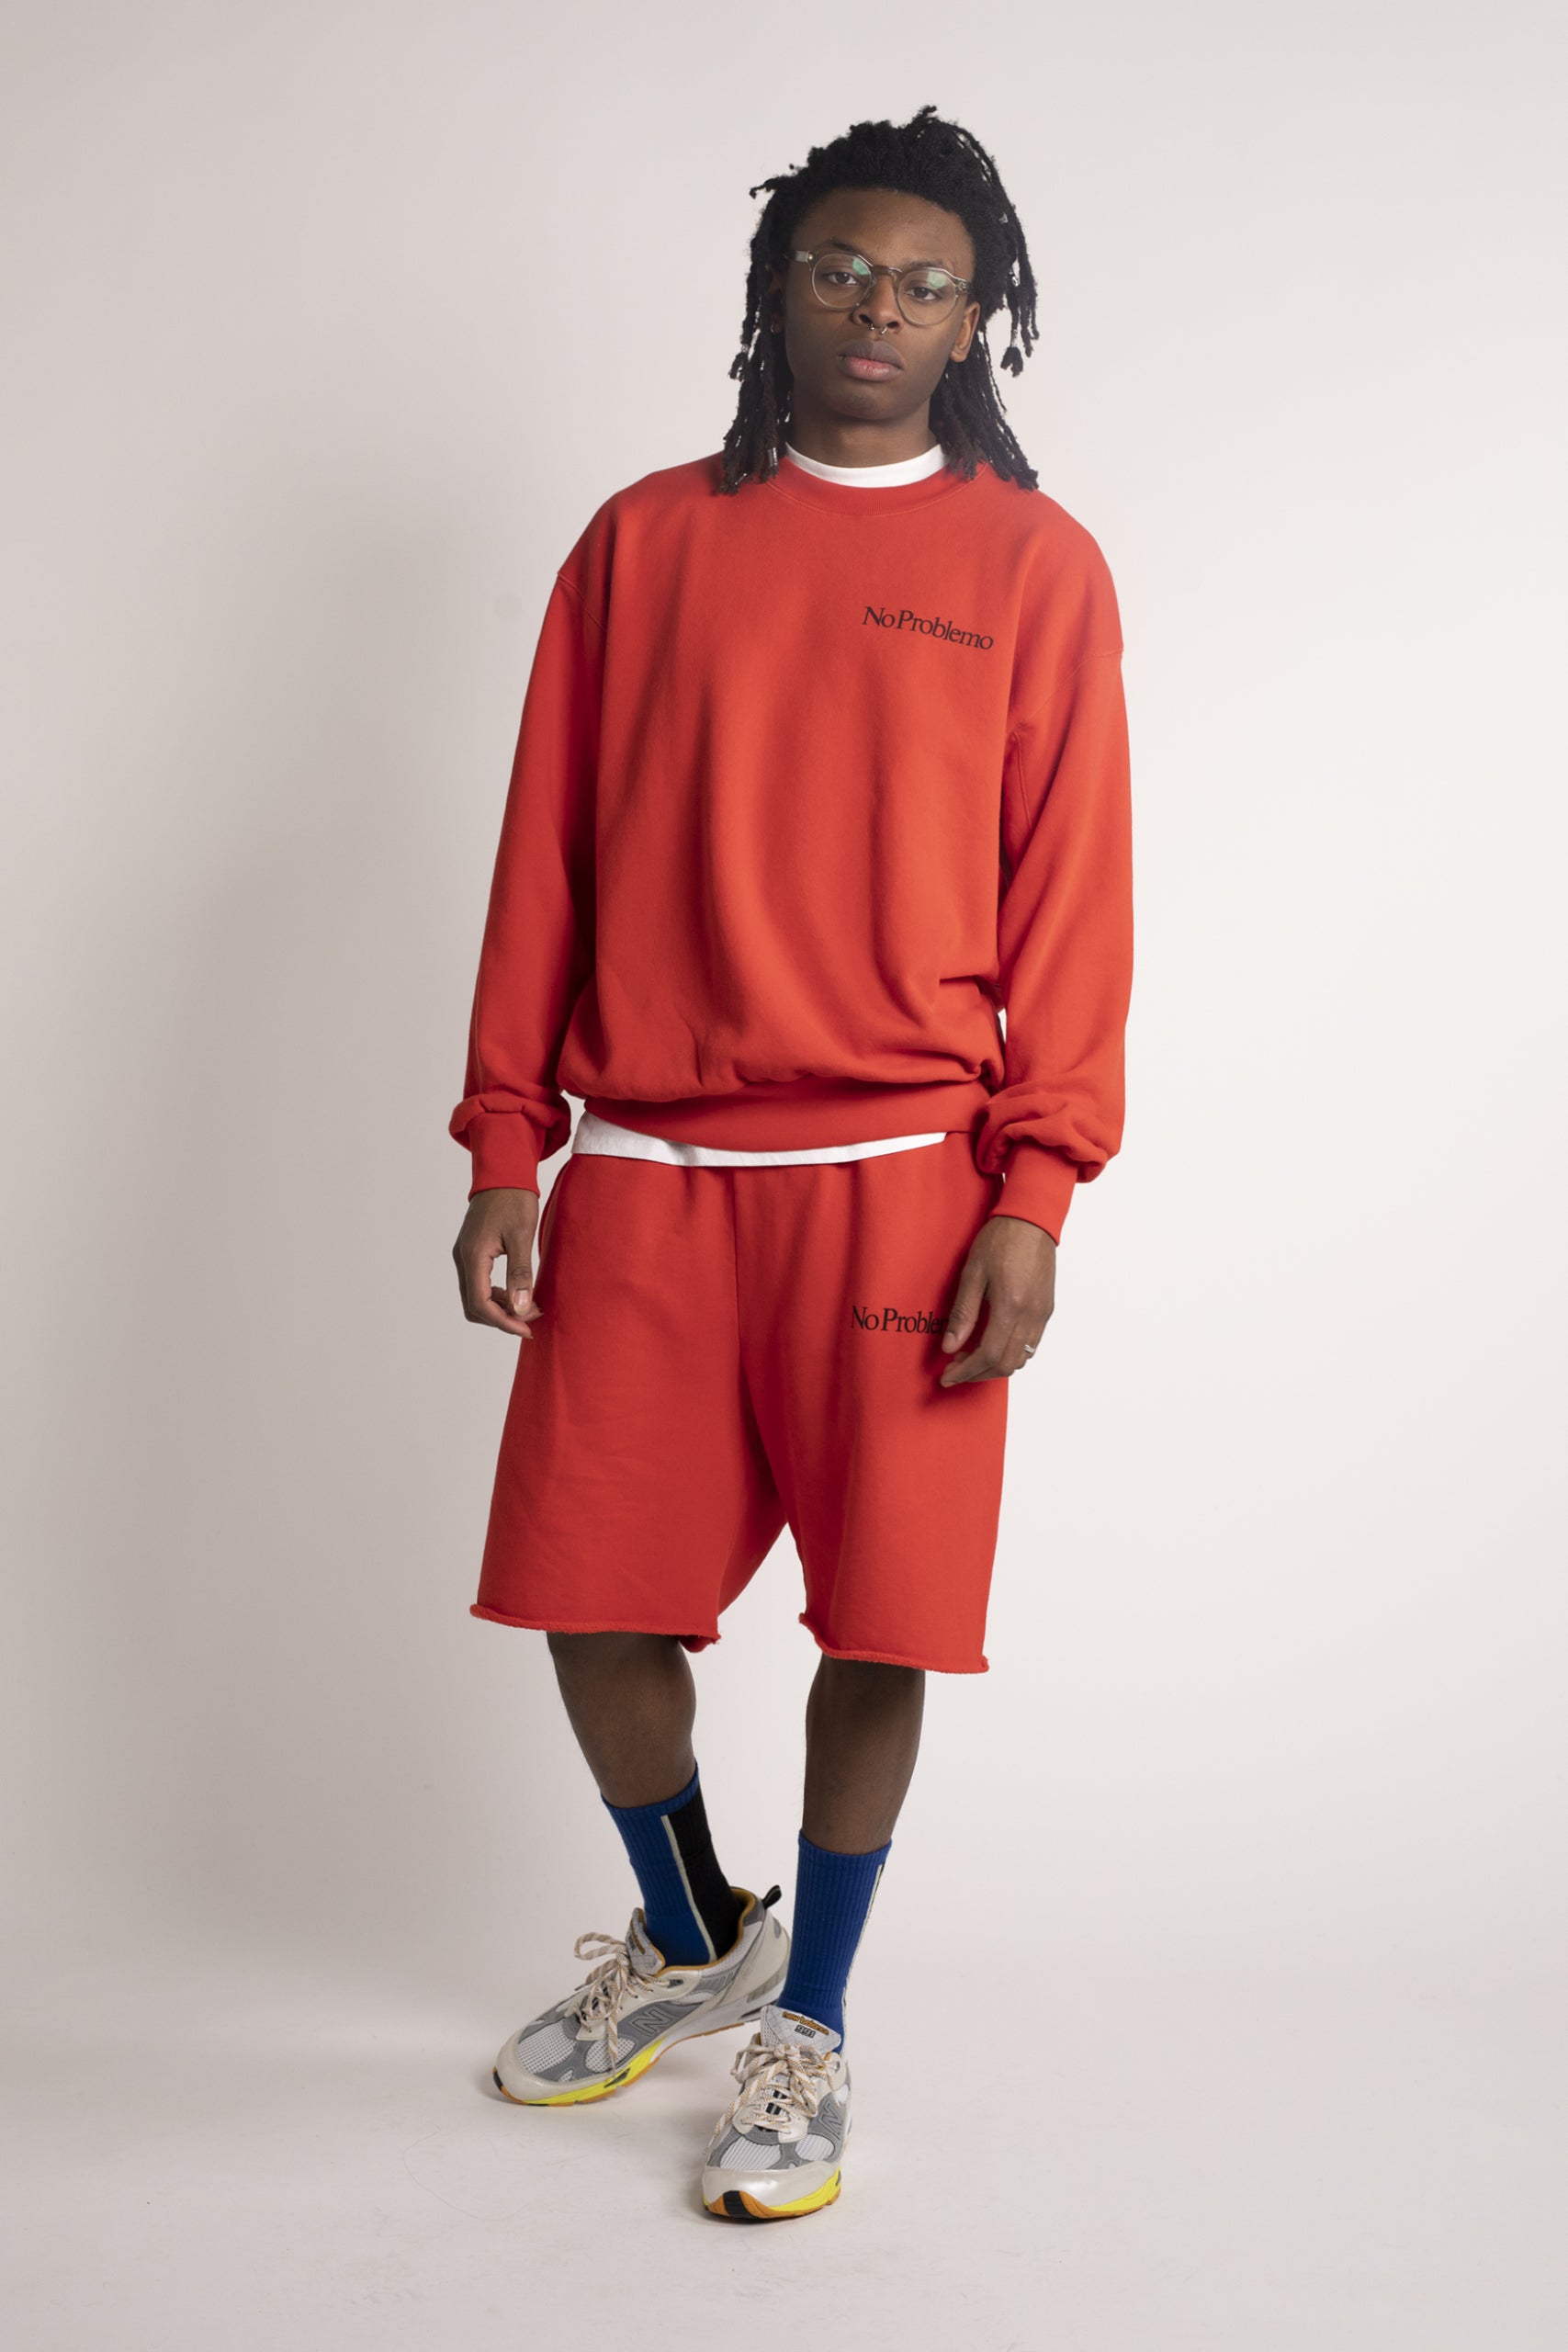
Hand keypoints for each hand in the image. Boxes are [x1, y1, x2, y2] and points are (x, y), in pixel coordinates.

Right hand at [453, 1187, 542, 1337]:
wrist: (503, 1172)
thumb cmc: (514, 1199)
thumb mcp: (522, 1236)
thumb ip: (520, 1274)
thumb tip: (521, 1309)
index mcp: (473, 1256)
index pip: (480, 1304)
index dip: (503, 1322)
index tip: (527, 1328)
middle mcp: (463, 1258)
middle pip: (474, 1306)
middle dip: (502, 1318)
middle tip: (531, 1317)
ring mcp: (465, 1255)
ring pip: (476, 1297)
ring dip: (501, 1307)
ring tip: (529, 1304)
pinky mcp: (472, 1252)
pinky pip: (479, 1284)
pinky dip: (497, 1294)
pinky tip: (518, 1291)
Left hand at [938, 1214, 1054, 1384]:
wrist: (1032, 1220)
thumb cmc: (1000, 1240)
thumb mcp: (973, 1273)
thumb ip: (964, 1313)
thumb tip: (951, 1347)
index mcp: (1011, 1305)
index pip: (988, 1354)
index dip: (966, 1371)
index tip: (948, 1376)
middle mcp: (1031, 1315)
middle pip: (1005, 1363)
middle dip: (978, 1373)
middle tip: (955, 1370)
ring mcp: (1042, 1314)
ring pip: (1021, 1358)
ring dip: (994, 1366)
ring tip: (970, 1358)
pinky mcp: (1046, 1309)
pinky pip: (1030, 1345)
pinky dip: (1010, 1353)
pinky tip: (991, 1344)